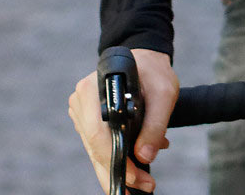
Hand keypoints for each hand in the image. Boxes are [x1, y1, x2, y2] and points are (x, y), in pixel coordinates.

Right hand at [68, 48, 176, 192]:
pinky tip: (133, 171)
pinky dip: (115, 161)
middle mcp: (81, 101)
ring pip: (95, 152)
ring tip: (142, 183)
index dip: (115, 160)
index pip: (97, 134)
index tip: (138, 177)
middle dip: (118, 173)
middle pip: (93, 148)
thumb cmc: (153, 73)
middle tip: (143, 187)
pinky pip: (98, 147)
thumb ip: (155, 125)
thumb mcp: (163, 94)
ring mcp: (81, 112)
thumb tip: (145, 156)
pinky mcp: (87, 121)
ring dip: (118, 170)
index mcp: (92, 90)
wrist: (145, 61)